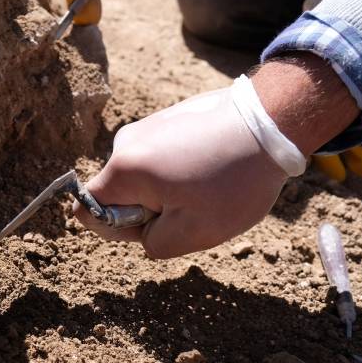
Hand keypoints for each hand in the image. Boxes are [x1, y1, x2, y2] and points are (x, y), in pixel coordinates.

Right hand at [74, 82, 289, 257]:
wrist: (272, 120)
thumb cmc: (233, 179)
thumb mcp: (193, 232)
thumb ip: (152, 244)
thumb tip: (143, 234)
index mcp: (123, 170)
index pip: (89, 211)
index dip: (120, 230)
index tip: (160, 223)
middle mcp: (126, 142)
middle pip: (120, 195)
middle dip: (153, 211)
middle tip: (197, 207)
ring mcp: (148, 126)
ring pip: (145, 179)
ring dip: (172, 192)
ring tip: (212, 185)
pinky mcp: (169, 118)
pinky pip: (163, 159)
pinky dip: (185, 171)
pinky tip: (217, 167)